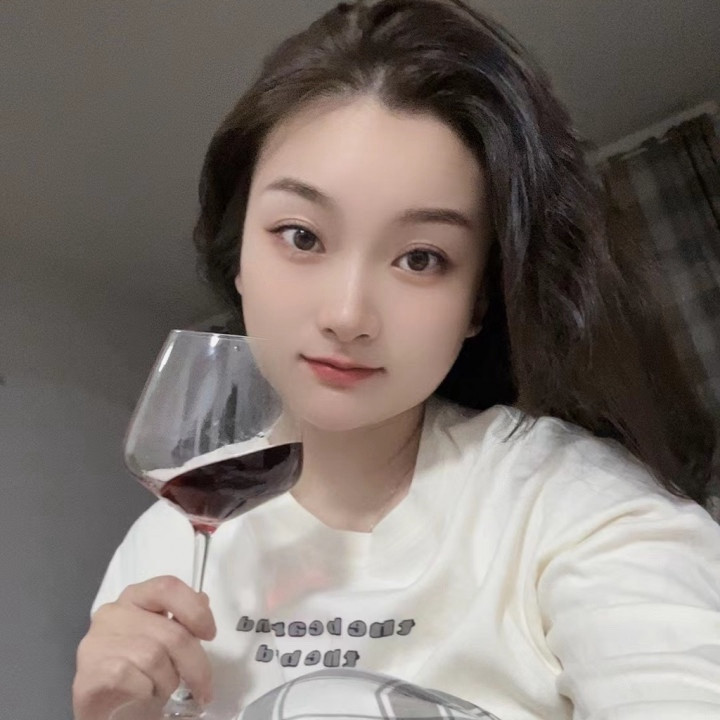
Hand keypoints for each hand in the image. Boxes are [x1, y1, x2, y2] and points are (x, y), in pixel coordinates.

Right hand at [72, 576, 216, 719]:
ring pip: (154, 658)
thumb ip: (179, 617)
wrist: (102, 701)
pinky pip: (134, 680)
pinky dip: (148, 691)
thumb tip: (203, 600)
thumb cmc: (135, 664)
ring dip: (168, 681)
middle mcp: (114, 612)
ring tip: (164, 689)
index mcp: (135, 597)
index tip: (209, 634)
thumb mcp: (161, 635)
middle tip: (203, 688)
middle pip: (171, 633)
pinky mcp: (89, 672)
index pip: (168, 587)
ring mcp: (99, 641)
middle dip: (195, 665)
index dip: (195, 609)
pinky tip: (144, 693)